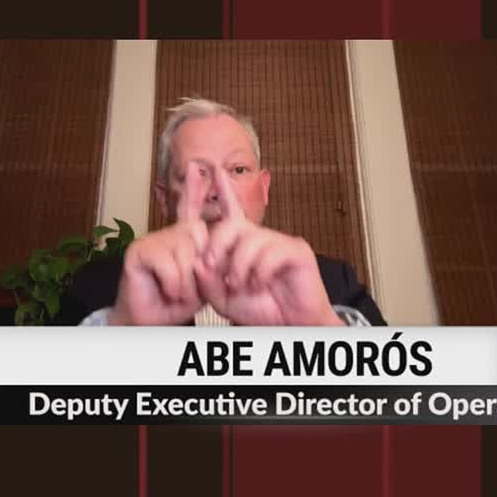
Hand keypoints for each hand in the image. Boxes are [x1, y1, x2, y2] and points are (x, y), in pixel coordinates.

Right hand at [110, 162, 209, 324]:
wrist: (152, 320)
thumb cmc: (176, 302)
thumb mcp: (205, 280)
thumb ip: (213, 260)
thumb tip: (215, 243)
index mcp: (184, 238)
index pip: (191, 208)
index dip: (195, 188)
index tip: (199, 167)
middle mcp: (169, 233)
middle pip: (199, 233)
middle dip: (201, 266)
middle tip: (189, 287)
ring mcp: (152, 239)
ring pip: (186, 253)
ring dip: (187, 282)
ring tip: (177, 292)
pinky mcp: (139, 250)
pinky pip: (169, 263)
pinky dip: (173, 284)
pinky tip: (165, 289)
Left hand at [195, 164, 340, 325]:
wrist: (289, 326)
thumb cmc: (259, 309)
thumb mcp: (221, 298)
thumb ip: (206, 281)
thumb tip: (199, 262)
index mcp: (242, 246)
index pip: (232, 212)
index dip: (223, 190)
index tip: (213, 169)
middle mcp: (260, 238)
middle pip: (231, 225)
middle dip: (217, 245)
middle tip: (213, 267)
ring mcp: (280, 242)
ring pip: (250, 240)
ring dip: (239, 267)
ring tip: (241, 284)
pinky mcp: (297, 250)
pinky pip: (270, 252)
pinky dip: (259, 272)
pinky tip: (260, 284)